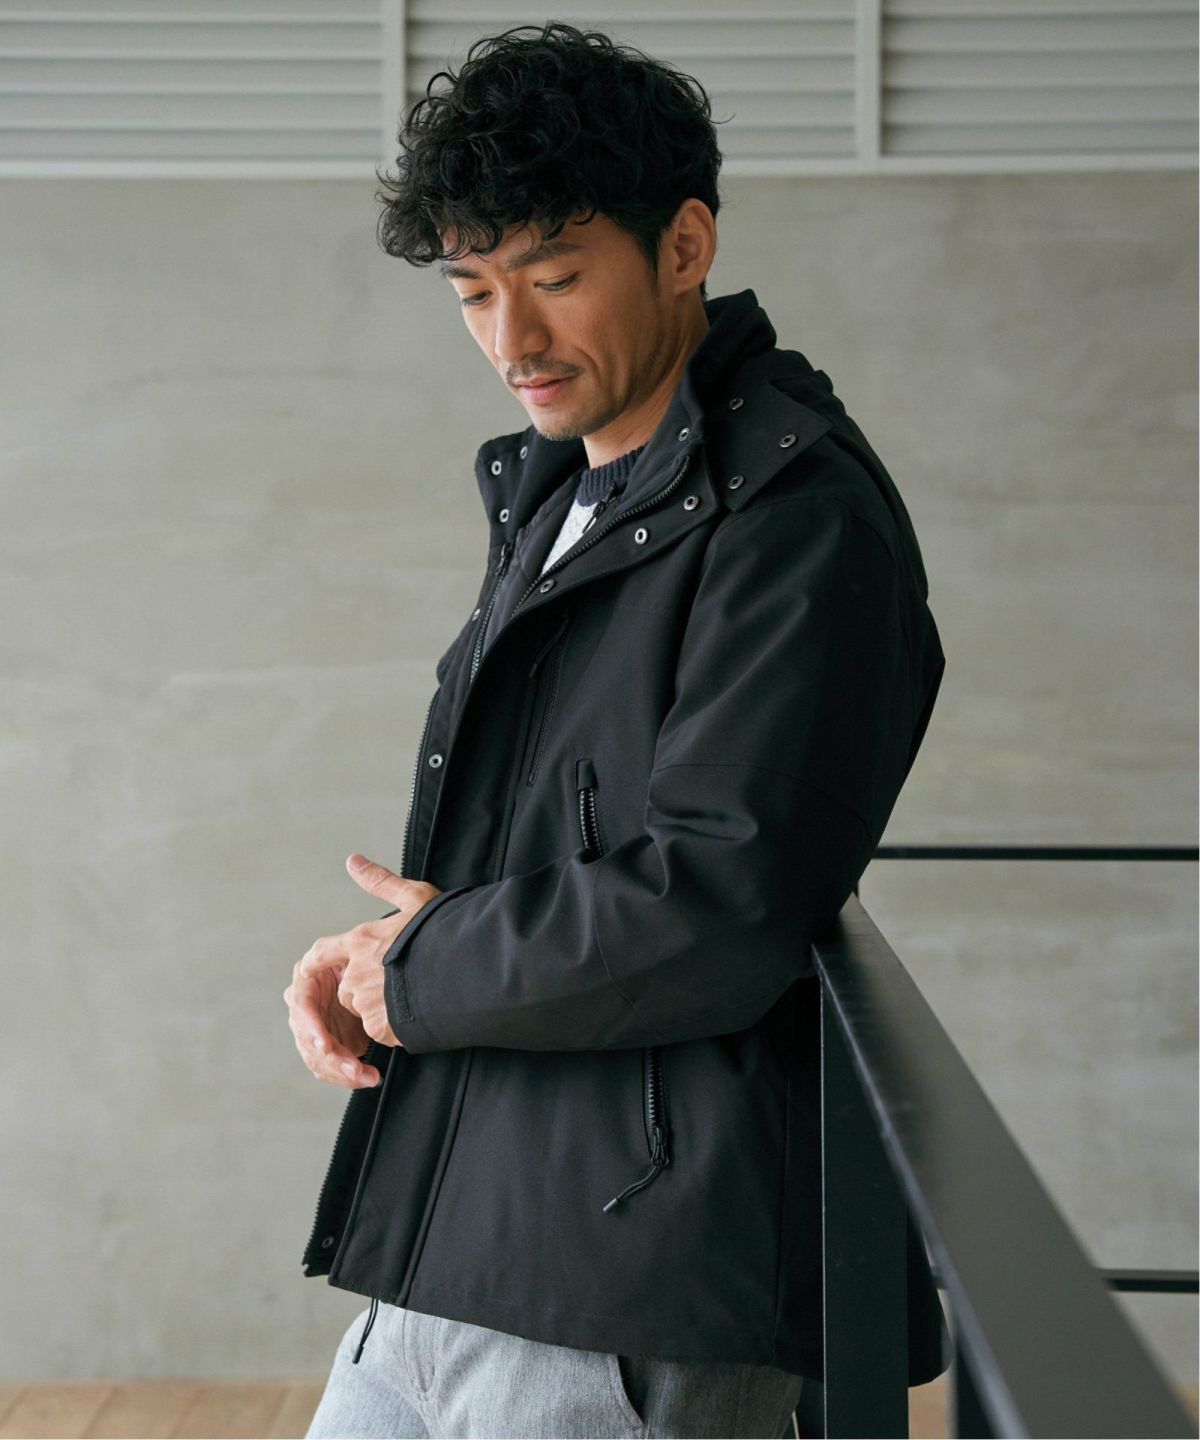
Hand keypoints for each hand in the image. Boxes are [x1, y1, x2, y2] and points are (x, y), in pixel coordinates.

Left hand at [284, 854, 441, 1087]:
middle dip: (364, 988)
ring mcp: (367, 1002)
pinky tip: (415, 1012)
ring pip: (361, 1011)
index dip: (315, 960)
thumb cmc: (442, 932)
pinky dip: (393, 1027)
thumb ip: (381, 882)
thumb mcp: (415, 897)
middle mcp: (357, 973)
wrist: (466, 968)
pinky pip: (379, 1031)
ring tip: (410, 996)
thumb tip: (352, 860)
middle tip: (397, 981)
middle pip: (346, 987)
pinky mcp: (381, 1027)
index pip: (324, 951)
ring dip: (377, 1008)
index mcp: (362, 941)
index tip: (308, 968)